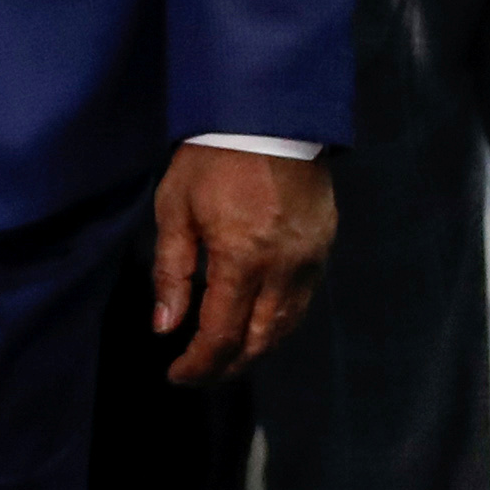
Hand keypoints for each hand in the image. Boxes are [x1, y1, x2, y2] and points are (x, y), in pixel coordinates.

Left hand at [150, 144, 334, 384]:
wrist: (270, 114)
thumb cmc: (213, 157)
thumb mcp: (176, 208)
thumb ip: (171, 272)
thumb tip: (164, 327)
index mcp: (242, 258)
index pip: (221, 335)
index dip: (198, 365)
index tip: (176, 375)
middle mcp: (283, 268)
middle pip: (258, 342)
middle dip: (226, 368)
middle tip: (199, 375)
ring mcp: (310, 260)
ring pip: (285, 328)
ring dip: (254, 351)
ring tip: (225, 359)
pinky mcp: (324, 247)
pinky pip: (303, 302)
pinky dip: (278, 324)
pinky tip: (258, 325)